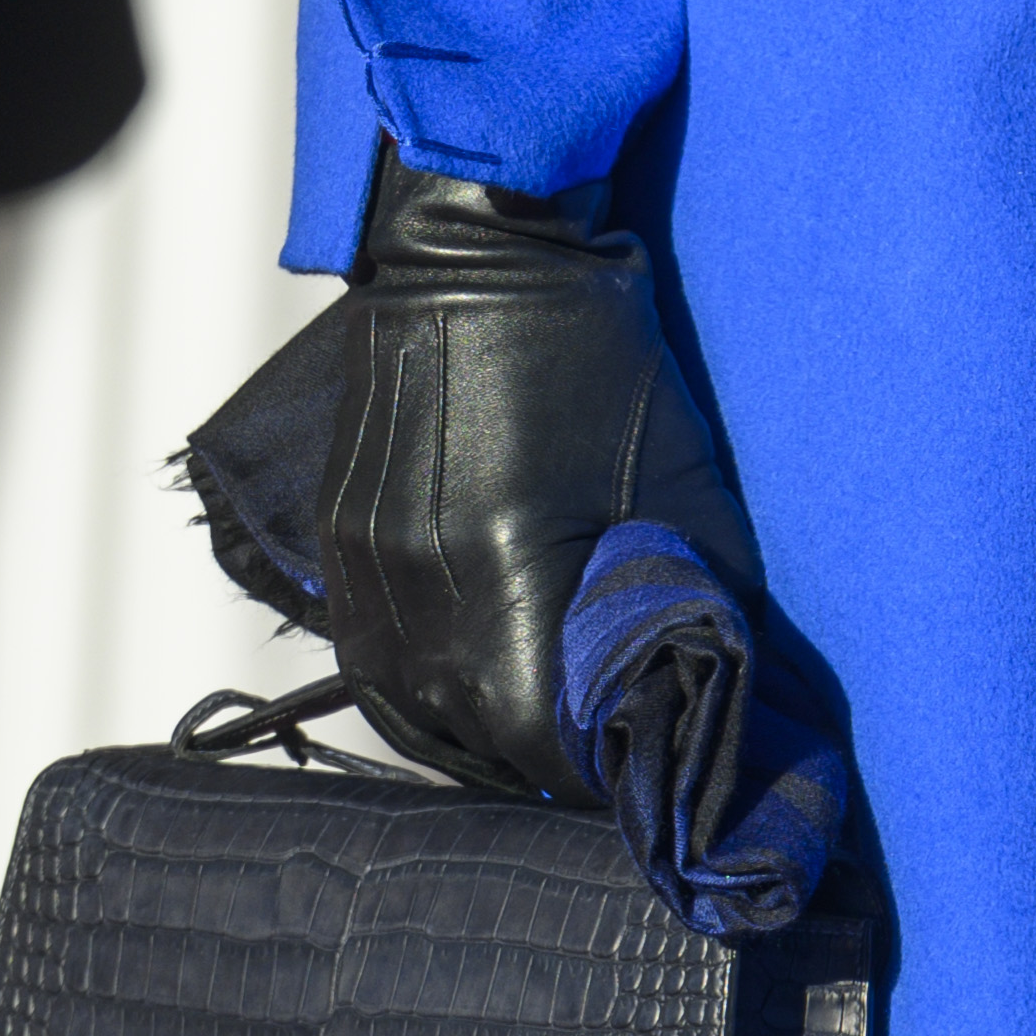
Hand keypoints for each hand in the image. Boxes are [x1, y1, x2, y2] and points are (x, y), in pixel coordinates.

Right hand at [314, 155, 754, 801]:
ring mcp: (363, 571)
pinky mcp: (341, 546)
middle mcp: (416, 590)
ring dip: (478, 741)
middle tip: (601, 768)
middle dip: (542, 767)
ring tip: (540, 747)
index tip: (640, 780)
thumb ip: (687, 605)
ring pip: (411, 714)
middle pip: (473, 742)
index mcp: (505, 578)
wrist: (482, 255)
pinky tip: (475, 693)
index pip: (542, 743)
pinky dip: (426, 693)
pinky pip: (372, 663)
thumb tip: (694, 696)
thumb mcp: (680, 492)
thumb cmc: (606, 366)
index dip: (598, 774)